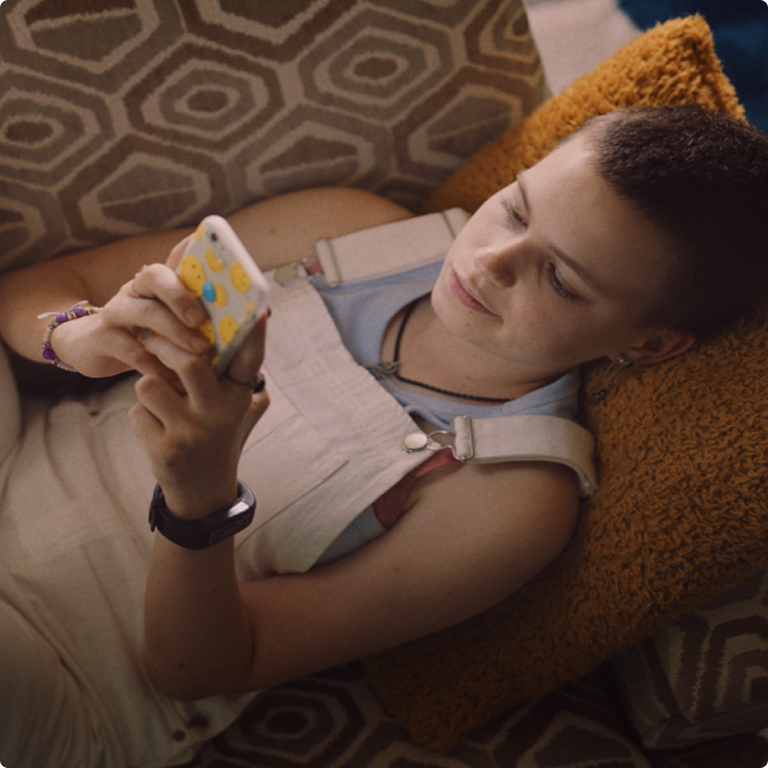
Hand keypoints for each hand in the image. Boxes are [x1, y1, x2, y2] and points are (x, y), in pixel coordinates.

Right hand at [49, 236, 210, 379]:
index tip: (221, 263)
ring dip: (175, 331)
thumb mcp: (171, 320)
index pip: (175, 257)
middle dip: (182, 296)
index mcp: (157, 281)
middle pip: (155, 277)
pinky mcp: (102, 338)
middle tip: (203, 320)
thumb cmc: (145, 333)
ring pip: (144, 312)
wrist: (93, 348)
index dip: (193, 252)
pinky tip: (174, 378)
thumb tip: (250, 318)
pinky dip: (153, 363)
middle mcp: (135, 290)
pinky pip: (129, 348)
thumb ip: (201, 315)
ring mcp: (116, 311)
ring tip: (199, 350)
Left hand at [128, 313, 268, 519]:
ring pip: (150, 384)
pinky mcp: (165, 449)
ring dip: (148, 388)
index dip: (255, 334)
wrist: (203, 491)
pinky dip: (142, 416)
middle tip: (155, 342)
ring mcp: (191, 433)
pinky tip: (157, 429)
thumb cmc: (219, 436)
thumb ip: (237, 377)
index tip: (259, 309)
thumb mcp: (237, 409)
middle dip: (165, 348)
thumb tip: (252, 328)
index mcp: (239, 399)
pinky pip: (137, 412)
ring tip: (160, 402)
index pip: (250, 360)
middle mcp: (219, 414)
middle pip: (190, 362)